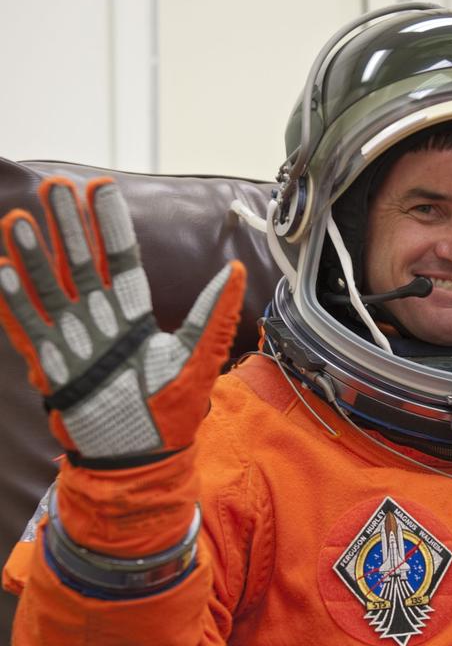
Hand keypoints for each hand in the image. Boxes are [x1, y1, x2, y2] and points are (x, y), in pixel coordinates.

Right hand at [0, 176, 244, 462]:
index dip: (110, 226)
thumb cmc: (170, 413)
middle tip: (56, 186)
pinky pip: (29, 328)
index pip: (121, 261)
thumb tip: (234, 269)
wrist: (138, 458)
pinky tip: (3, 269)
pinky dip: (16, 301)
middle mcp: (102, 324)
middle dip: (68, 227)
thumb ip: (212, 314)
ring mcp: (74, 342)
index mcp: (136, 318)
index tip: (100, 188)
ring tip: (21, 219)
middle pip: (82, 265)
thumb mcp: (197, 358)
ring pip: (51, 289)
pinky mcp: (52, 367)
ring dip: (35, 255)